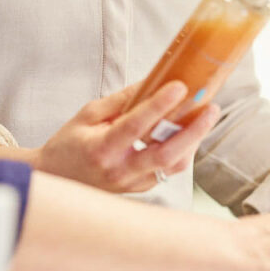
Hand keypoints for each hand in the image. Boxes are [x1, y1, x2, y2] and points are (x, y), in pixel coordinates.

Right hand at [27, 81, 220, 193]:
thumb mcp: (88, 115)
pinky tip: (190, 131)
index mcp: (101, 149)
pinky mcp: (141, 189)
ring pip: (173, 165)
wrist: (57, 179)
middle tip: (211, 108)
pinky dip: (183, 149)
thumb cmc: (71, 143)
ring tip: (206, 115)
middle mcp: (119, 171)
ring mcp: (132, 184)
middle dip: (193, 131)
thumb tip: (152, 81)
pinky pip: (168, 169)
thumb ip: (121, 101)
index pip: (134, 126)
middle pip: (165, 154)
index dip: (158, 105)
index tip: (179, 86)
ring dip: (194, 140)